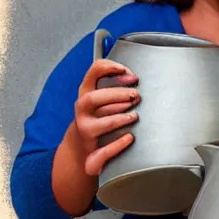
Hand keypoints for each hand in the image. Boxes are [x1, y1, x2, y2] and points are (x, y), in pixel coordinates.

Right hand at [75, 59, 139, 175]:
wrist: (82, 144)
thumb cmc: (99, 115)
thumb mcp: (102, 97)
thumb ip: (115, 84)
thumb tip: (135, 77)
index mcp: (86, 91)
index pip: (93, 72)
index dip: (109, 68)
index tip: (125, 71)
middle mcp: (82, 108)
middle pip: (94, 98)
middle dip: (117, 95)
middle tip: (136, 95)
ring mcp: (85, 127)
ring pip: (100, 122)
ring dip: (119, 117)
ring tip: (134, 116)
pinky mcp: (92, 147)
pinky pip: (103, 149)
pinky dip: (118, 144)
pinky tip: (130, 138)